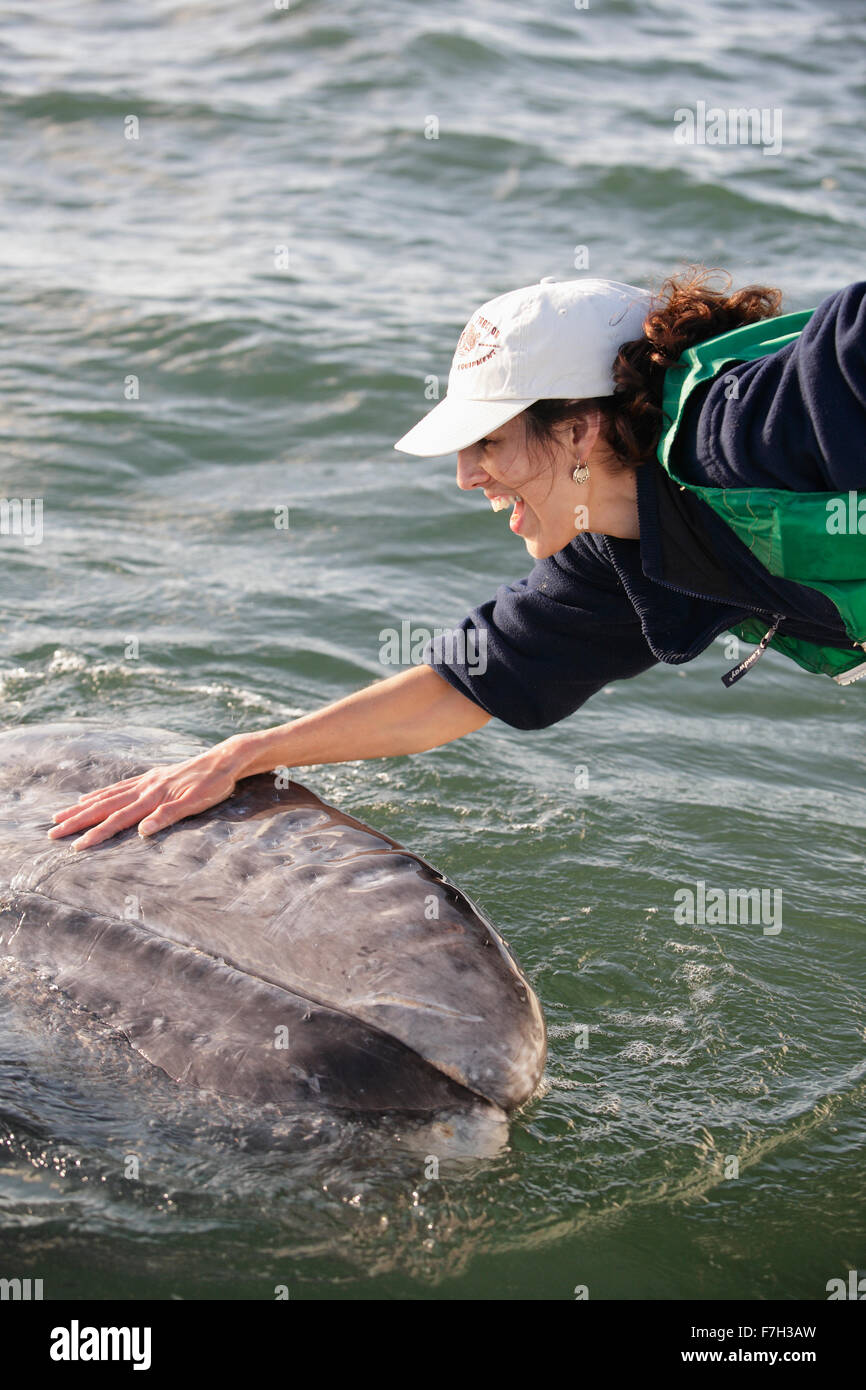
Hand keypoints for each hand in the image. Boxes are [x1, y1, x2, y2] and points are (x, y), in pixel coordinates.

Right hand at [47, 746, 242, 849]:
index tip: (76, 846)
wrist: (224, 758)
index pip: (118, 819)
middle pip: (103, 807)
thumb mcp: (196, 803)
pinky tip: (90, 798)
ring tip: (61, 814)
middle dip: (77, 821)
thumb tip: (141, 831)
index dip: (96, 834)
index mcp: (152, 797)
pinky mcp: (151, 777)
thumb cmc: (214, 784)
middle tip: (53, 832)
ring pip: (107, 796)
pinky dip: (101, 794)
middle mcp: (144, 788)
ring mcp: (146, 781)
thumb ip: (168, 816)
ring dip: (82, 807)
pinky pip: (119, 787)